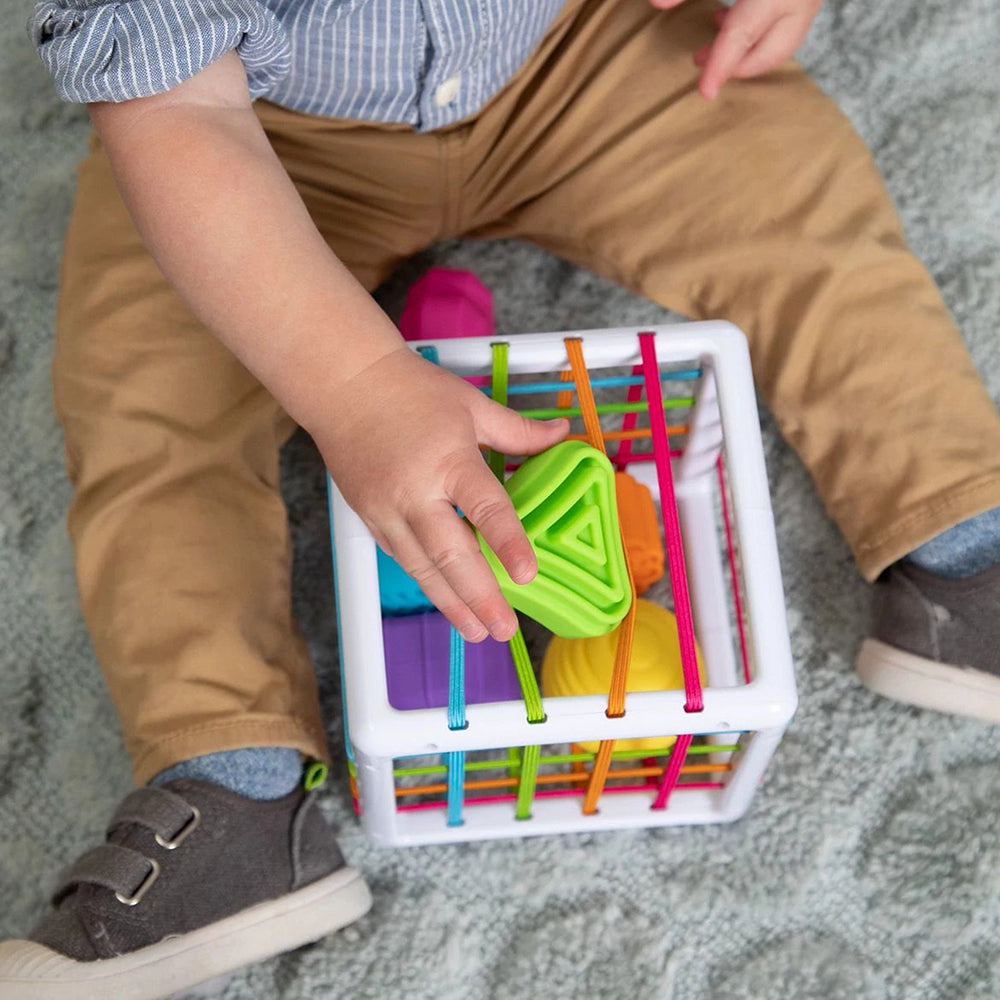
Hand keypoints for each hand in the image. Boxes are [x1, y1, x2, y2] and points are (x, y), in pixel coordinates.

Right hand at [314, 347, 568, 642]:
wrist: (343, 384)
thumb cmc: (410, 390)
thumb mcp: (471, 405)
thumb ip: (517, 431)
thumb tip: (562, 435)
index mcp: (448, 459)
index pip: (485, 507)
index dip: (507, 543)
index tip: (526, 575)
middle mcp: (415, 491)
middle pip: (450, 553)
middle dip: (478, 596)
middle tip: (503, 628)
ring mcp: (387, 509)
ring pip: (422, 567)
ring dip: (451, 603)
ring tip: (477, 631)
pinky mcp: (369, 517)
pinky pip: (402, 557)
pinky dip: (426, 581)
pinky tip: (446, 600)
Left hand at [650, 0, 823, 98]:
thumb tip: (656, 4)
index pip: (742, 36)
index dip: (721, 66)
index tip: (705, 92)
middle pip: (767, 52)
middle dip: (734, 65)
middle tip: (699, 59)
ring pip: (780, 45)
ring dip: (746, 52)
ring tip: (713, 39)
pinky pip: (787, 28)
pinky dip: (760, 35)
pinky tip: (732, 17)